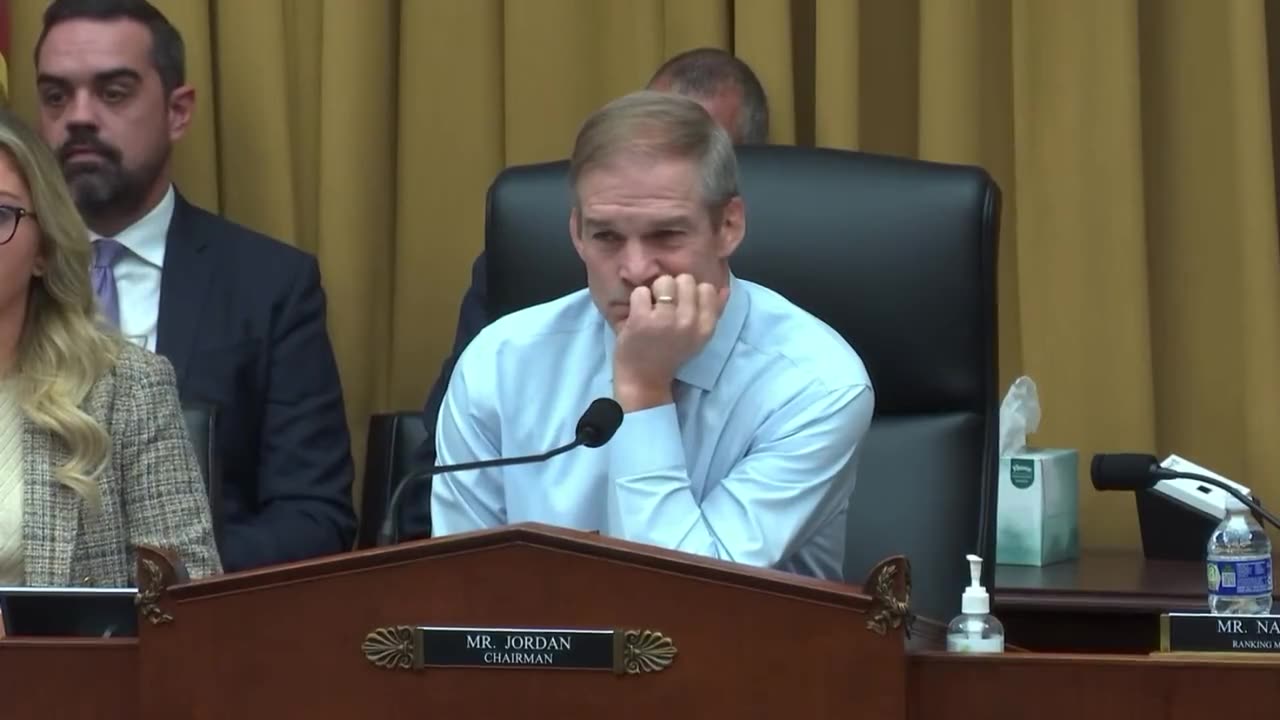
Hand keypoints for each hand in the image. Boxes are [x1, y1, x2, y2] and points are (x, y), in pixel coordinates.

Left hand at [613, 273, 728, 410]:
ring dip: (655, 292)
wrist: (644, 380)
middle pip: (685, 279)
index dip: (691, 292)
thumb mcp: (698, 337)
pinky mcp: (642, 320)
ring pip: (664, 281)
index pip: (707, 288)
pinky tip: (638, 315)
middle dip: (673, 289)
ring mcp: (665, 320)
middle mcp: (689, 322)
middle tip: (664, 308)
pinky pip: (641, 291)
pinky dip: (637, 300)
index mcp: (706, 327)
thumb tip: (725, 289)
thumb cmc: (671, 355)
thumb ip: (714, 312)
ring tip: (652, 310)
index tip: (681, 307)